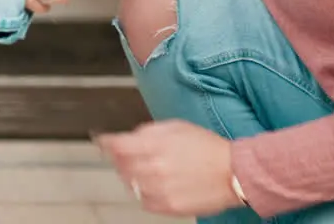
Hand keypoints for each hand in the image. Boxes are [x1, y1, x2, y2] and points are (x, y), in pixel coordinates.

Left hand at [94, 120, 243, 216]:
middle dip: (122, 159)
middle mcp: (153, 169)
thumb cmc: (207, 147)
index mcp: (153, 146)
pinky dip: (145, 193)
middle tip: (132, 156)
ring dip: (134, 176)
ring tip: (152, 170)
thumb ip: (147, 131)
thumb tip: (128, 136)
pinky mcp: (168, 207)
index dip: (105, 142)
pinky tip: (159, 185)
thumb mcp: (175, 127)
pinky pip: (144, 201)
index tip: (101, 142)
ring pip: (130, 185)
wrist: (233, 173)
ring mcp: (159, 190)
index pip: (116, 146)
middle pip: (120, 166)